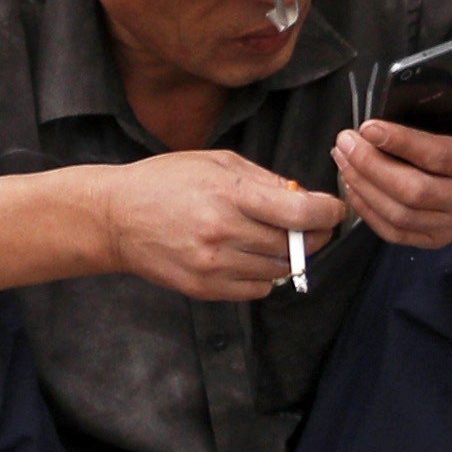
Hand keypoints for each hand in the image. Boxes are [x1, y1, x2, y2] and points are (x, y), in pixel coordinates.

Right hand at [93, 148, 349, 302]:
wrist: (117, 217)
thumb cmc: (167, 180)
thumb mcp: (218, 162)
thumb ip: (265, 180)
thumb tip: (304, 197)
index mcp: (231, 195)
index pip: (301, 213)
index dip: (329, 213)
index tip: (335, 209)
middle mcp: (224, 233)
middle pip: (295, 246)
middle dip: (314, 235)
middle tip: (315, 226)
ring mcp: (214, 265)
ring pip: (280, 270)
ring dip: (289, 256)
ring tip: (277, 238)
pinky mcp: (205, 288)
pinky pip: (257, 289)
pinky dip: (265, 275)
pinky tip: (252, 256)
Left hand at [333, 59, 451, 251]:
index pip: (438, 156)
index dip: (400, 142)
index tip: (368, 126)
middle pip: (413, 191)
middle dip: (371, 165)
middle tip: (346, 140)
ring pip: (400, 214)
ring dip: (364, 186)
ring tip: (343, 157)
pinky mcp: (436, 237)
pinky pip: (395, 232)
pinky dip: (368, 211)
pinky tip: (353, 184)